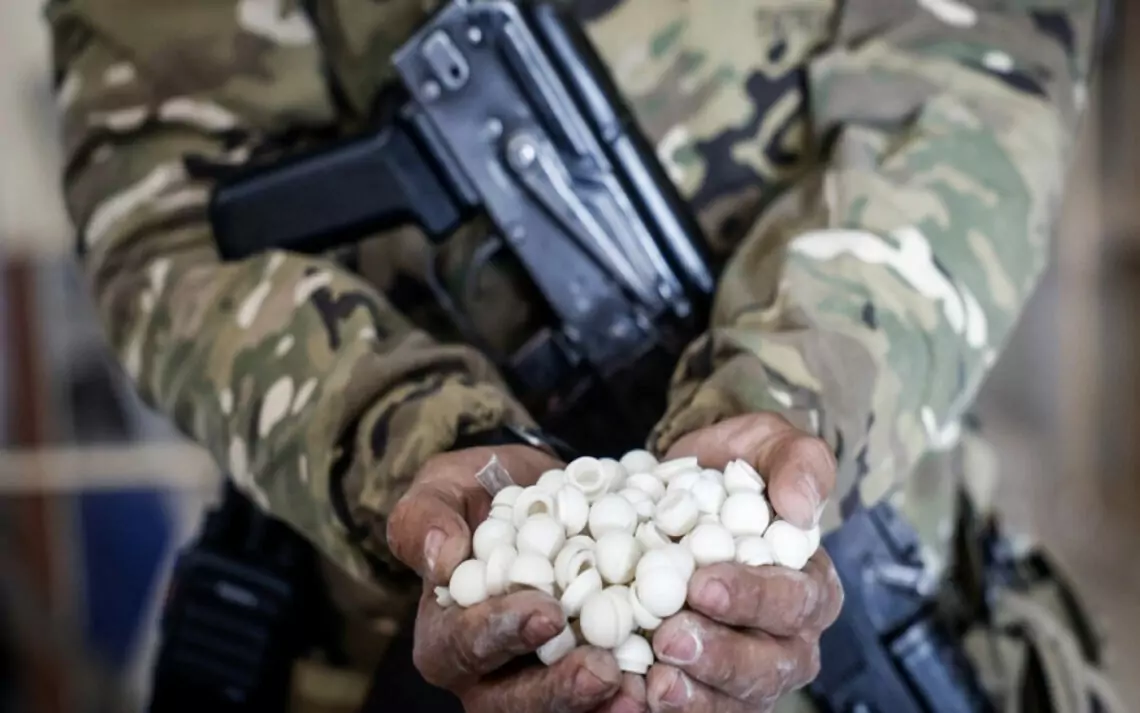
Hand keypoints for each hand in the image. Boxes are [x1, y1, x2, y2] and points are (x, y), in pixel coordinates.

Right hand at [388, 446, 643, 711]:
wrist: (544, 498)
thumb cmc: (484, 493)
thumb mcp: (445, 486)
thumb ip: (426, 515)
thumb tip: (439, 557)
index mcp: (445, 635)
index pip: (463, 646)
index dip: (502, 633)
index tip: (546, 612)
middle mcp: (488, 675)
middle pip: (515, 702)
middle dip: (560, 690)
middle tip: (603, 670)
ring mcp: (540, 684)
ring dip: (604, 709)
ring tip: (644, 692)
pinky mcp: (590, 682)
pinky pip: (608, 701)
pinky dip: (639, 694)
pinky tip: (668, 683)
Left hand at [645, 413, 844, 710]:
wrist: (673, 495)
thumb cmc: (731, 470)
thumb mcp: (767, 442)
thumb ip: (798, 461)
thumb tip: (800, 507)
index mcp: (810, 586)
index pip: (794, 602)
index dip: (752, 598)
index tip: (702, 585)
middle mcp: (786, 640)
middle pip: (767, 666)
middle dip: (719, 657)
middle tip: (669, 639)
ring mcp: (744, 672)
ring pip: (731, 701)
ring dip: (692, 697)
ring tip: (652, 682)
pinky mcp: (702, 688)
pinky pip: (691, 709)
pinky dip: (657, 708)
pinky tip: (627, 697)